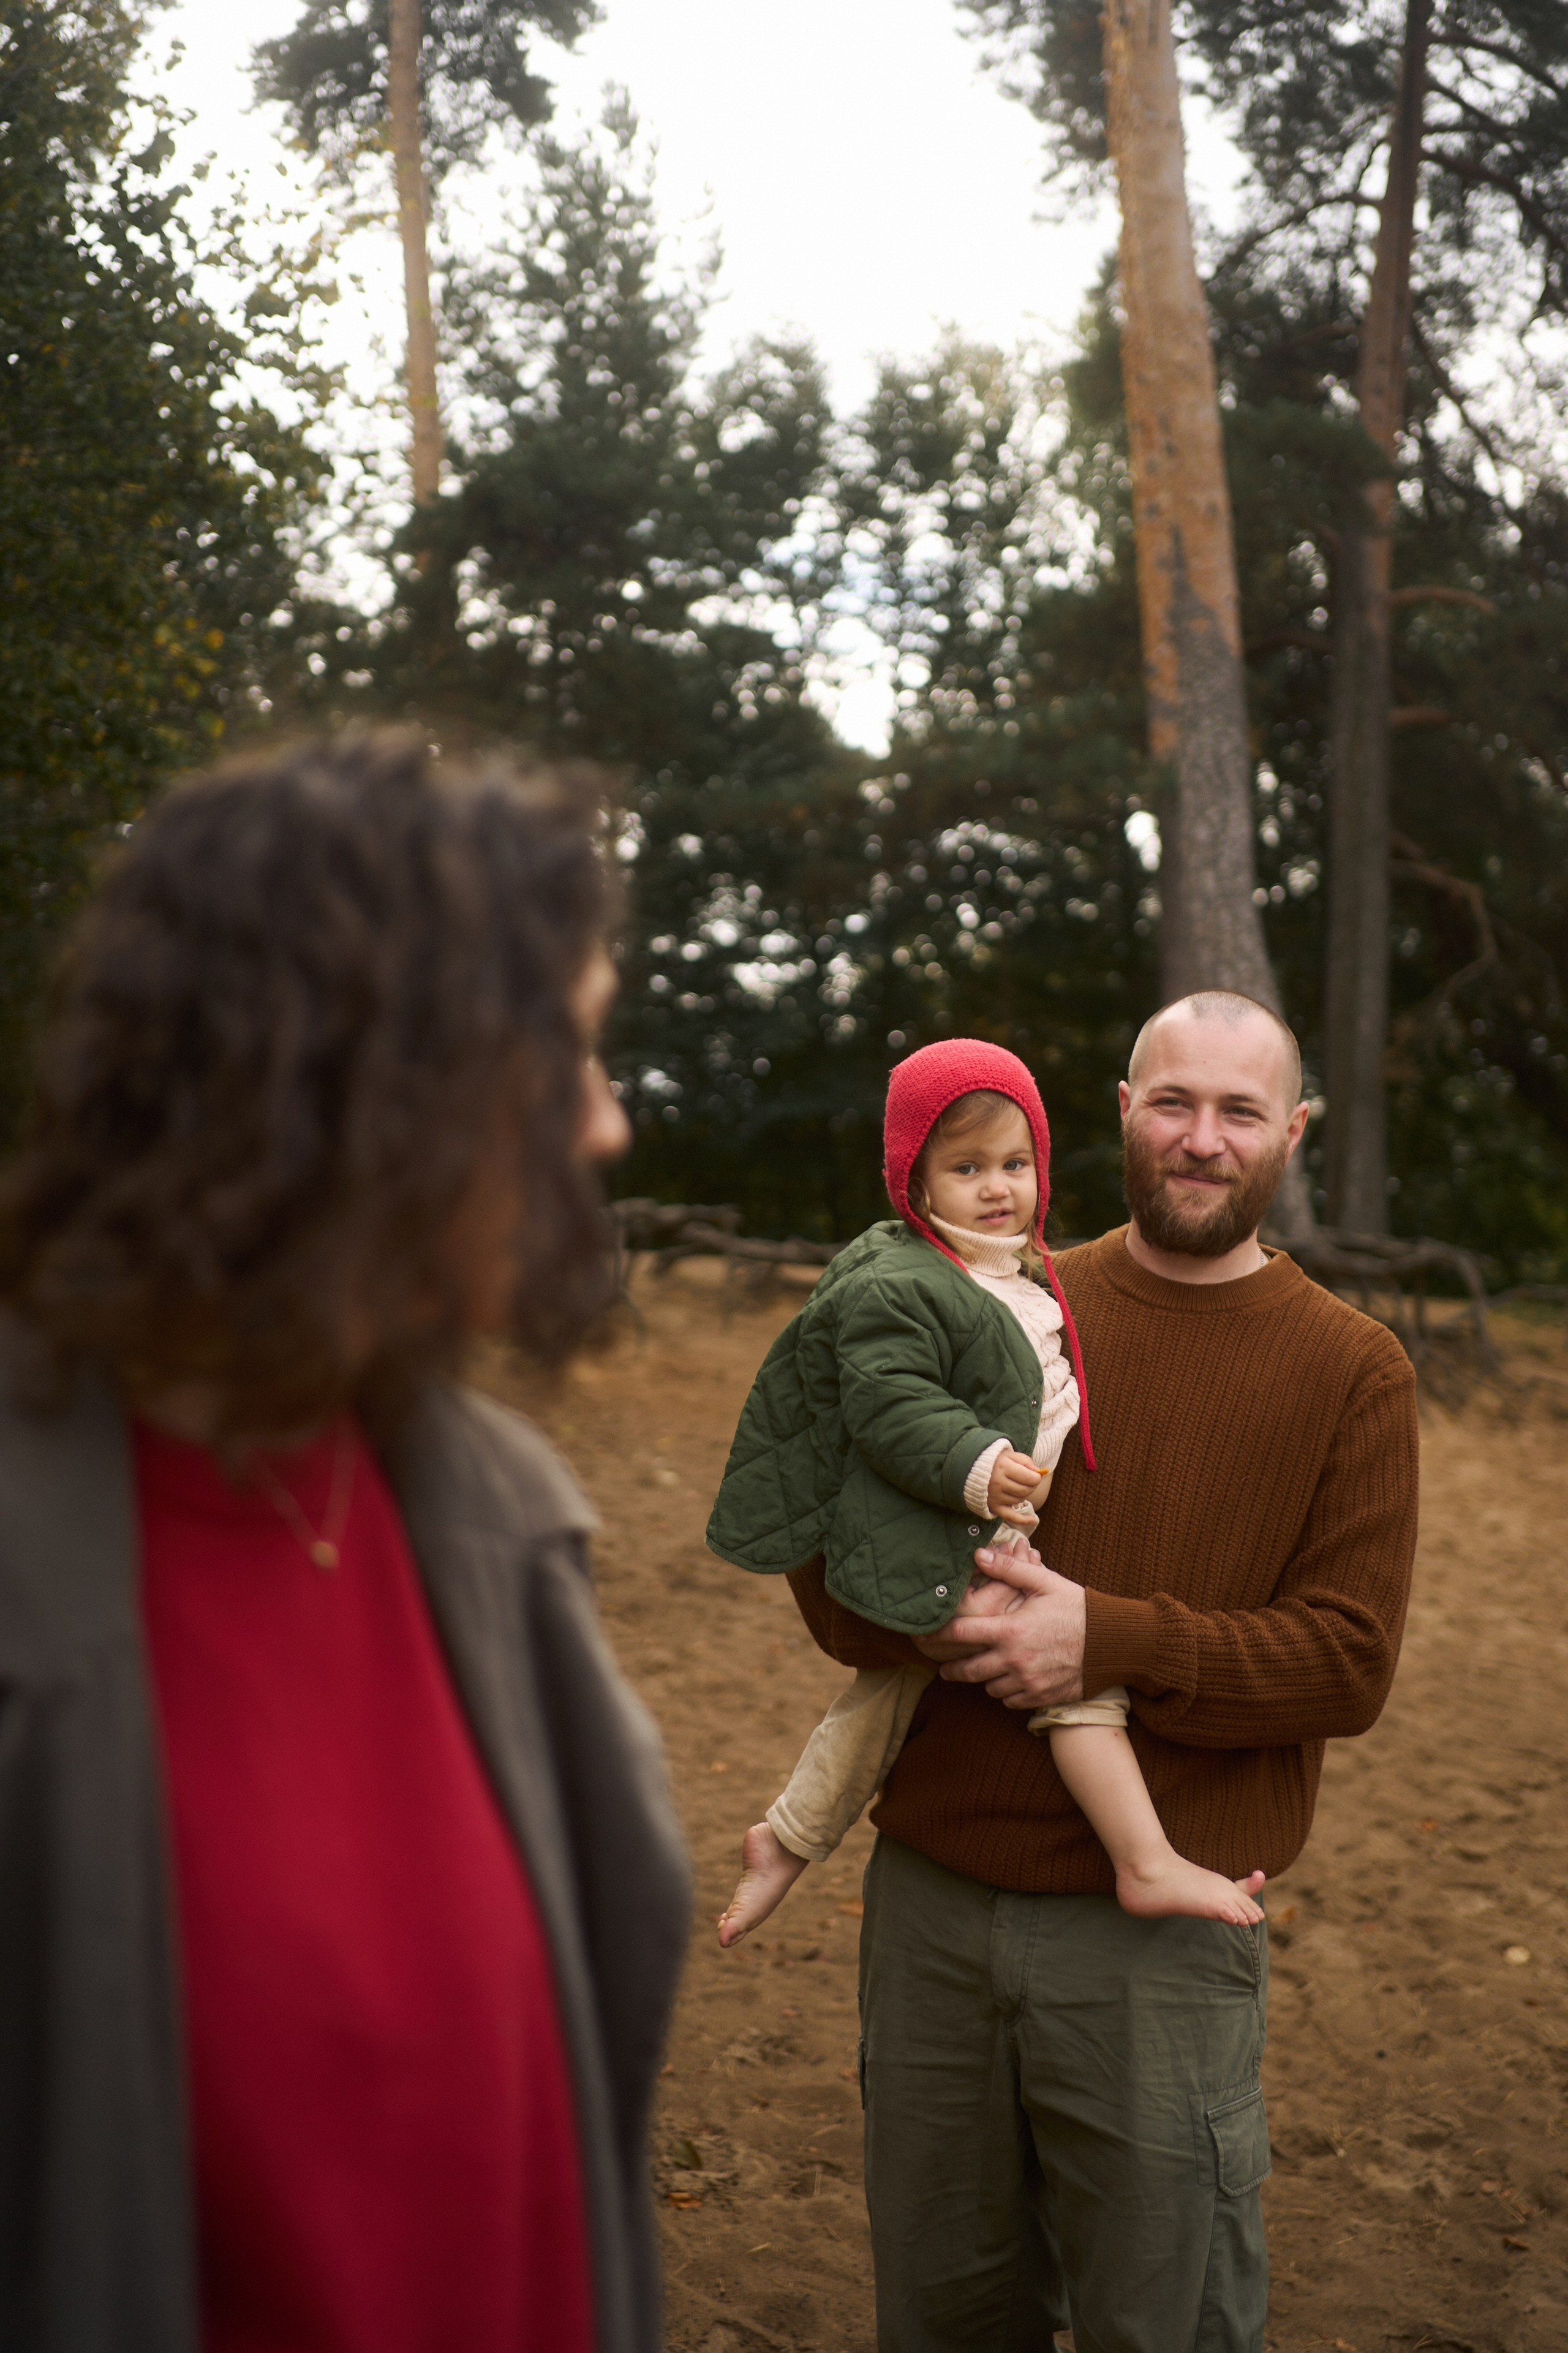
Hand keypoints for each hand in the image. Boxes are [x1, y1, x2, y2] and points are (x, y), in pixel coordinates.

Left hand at [913, 1541, 1086, 1709]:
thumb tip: (977, 1555)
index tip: (926, 1636)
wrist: (1113, 1642)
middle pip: (968, 1670)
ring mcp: (1026, 1682)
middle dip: (952, 1669)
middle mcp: (1013, 1661)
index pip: (961, 1635)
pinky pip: (1009, 1700)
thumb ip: (1009, 1569)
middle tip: (944, 1667)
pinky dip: (1005, 1691)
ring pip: (989, 1687)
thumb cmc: (1077, 1608)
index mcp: (1010, 1630)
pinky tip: (1010, 1678)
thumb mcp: (1044, 1582)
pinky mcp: (1039, 1697)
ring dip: (984, 1678)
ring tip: (985, 1668)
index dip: (939, 1635)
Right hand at [985, 1447, 1041, 1515]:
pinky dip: (1022, 1520)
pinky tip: (1032, 1520)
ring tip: (1018, 1486)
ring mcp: (995, 1496)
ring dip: (1024, 1494)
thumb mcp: (1009, 1454)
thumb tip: (1039, 1472)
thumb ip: (1025, 1461)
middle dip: (1032, 1486)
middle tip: (1029, 1480)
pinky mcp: (993, 1506)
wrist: (971, 1468)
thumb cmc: (994, 1460)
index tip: (1035, 1474)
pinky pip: (1009, 1516)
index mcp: (1003, 1467)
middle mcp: (998, 1483)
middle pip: (1025, 1490)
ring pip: (1019, 1500)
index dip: (1037, 1477)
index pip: (1029, 1478)